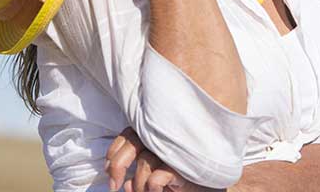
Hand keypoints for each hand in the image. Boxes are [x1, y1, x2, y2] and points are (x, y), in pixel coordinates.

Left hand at [105, 127, 223, 191]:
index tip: (109, 172)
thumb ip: (138, 173)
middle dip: (118, 165)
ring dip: (138, 185)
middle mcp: (165, 137)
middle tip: (114, 187)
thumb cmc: (182, 176)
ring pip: (144, 164)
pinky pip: (156, 178)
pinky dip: (151, 189)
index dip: (114, 152)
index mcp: (156, 133)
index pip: (128, 134)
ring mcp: (175, 150)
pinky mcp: (184, 166)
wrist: (211, 186)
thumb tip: (123, 183)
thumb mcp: (155, 172)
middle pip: (133, 142)